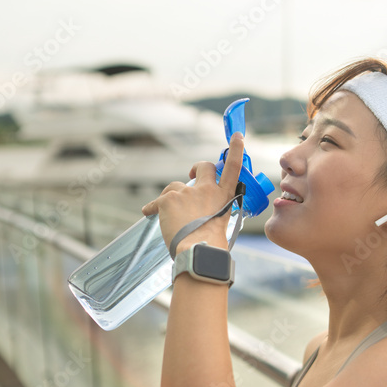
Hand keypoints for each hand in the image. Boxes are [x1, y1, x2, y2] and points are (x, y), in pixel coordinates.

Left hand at [141, 132, 244, 251]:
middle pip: (202, 167)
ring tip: (171, 215)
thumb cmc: (209, 244)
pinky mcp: (169, 199)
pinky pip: (156, 202)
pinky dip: (152, 208)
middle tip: (191, 174)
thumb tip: (202, 213)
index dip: (236, 150)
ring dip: (171, 198)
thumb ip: (213, 210)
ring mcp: (187, 192)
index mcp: (224, 197)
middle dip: (196, 168)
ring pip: (174, 187)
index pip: (233, 168)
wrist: (198, 250)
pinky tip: (149, 214)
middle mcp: (207, 190)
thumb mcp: (220, 222)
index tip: (237, 136)